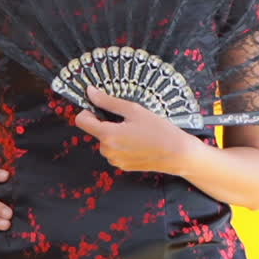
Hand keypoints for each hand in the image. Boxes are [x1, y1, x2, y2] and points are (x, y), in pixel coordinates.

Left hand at [73, 84, 199, 174]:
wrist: (178, 154)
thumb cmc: (158, 130)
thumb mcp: (133, 110)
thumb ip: (108, 101)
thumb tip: (89, 92)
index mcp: (107, 135)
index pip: (81, 120)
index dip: (88, 111)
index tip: (101, 108)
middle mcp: (107, 151)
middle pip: (95, 130)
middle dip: (106, 123)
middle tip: (127, 119)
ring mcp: (114, 160)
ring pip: (105, 141)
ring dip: (114, 134)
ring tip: (135, 131)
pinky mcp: (122, 166)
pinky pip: (114, 151)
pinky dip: (121, 144)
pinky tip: (138, 141)